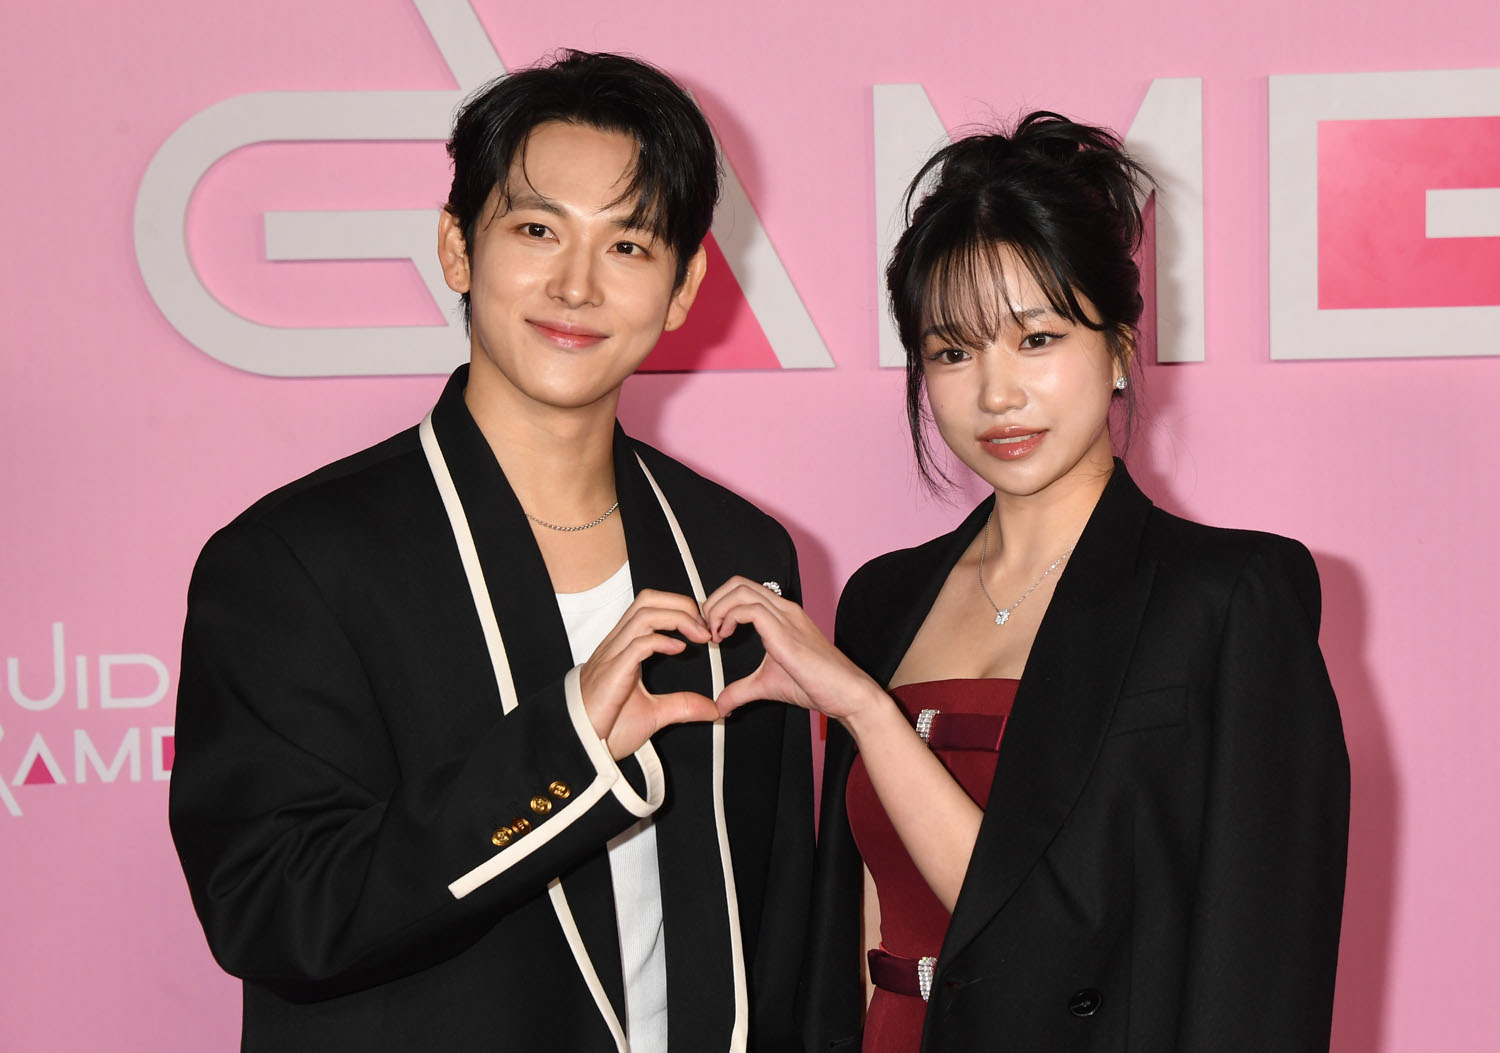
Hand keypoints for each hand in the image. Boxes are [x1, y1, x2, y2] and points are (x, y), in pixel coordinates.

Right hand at [577, 589, 720, 759]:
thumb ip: (682, 706)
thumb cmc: (606, 728)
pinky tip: (679, 649)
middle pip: (647, 600)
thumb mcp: (654, 714)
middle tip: (704, 625)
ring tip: (699, 634)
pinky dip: (662, 640)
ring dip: (677, 618)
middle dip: (681, 604)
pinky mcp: (612, 673)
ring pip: (643, 614)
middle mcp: (617, 646)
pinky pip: (636, 644)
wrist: (581, 747)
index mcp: (624, 649)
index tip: (702, 626)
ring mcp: (612, 657)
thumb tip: (712, 708)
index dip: (679, 607)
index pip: (650, 607)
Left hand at [702, 576, 886, 722]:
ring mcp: (786, 617)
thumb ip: (741, 691)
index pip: (743, 590)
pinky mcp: (786, 632)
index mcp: (781, 615)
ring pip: (741, 590)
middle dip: (713, 602)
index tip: (711, 631)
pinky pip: (750, 610)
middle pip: (738, 583)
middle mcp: (784, 609)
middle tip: (706, 629)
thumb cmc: (818, 685)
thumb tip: (721, 705)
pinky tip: (724, 638)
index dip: (719, 605)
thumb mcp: (768, 685)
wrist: (847, 694)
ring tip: (714, 634)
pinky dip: (728, 619)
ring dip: (717, 609)